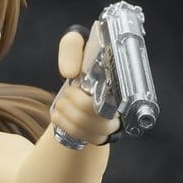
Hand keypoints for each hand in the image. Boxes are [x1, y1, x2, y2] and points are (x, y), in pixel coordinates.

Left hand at [52, 29, 120, 145]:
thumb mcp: (75, 44)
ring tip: (61, 105)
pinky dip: (68, 128)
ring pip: (98, 132)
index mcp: (122, 79)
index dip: (91, 98)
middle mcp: (123, 102)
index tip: (73, 85)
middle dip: (77, 107)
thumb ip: (71, 47)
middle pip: (104, 120)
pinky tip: (59, 117)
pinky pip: (89, 139)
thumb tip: (70, 73)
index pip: (119, 96)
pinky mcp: (102, 133)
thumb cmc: (81, 58)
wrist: (80, 74)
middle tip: (66, 93)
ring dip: (71, 119)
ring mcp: (114, 120)